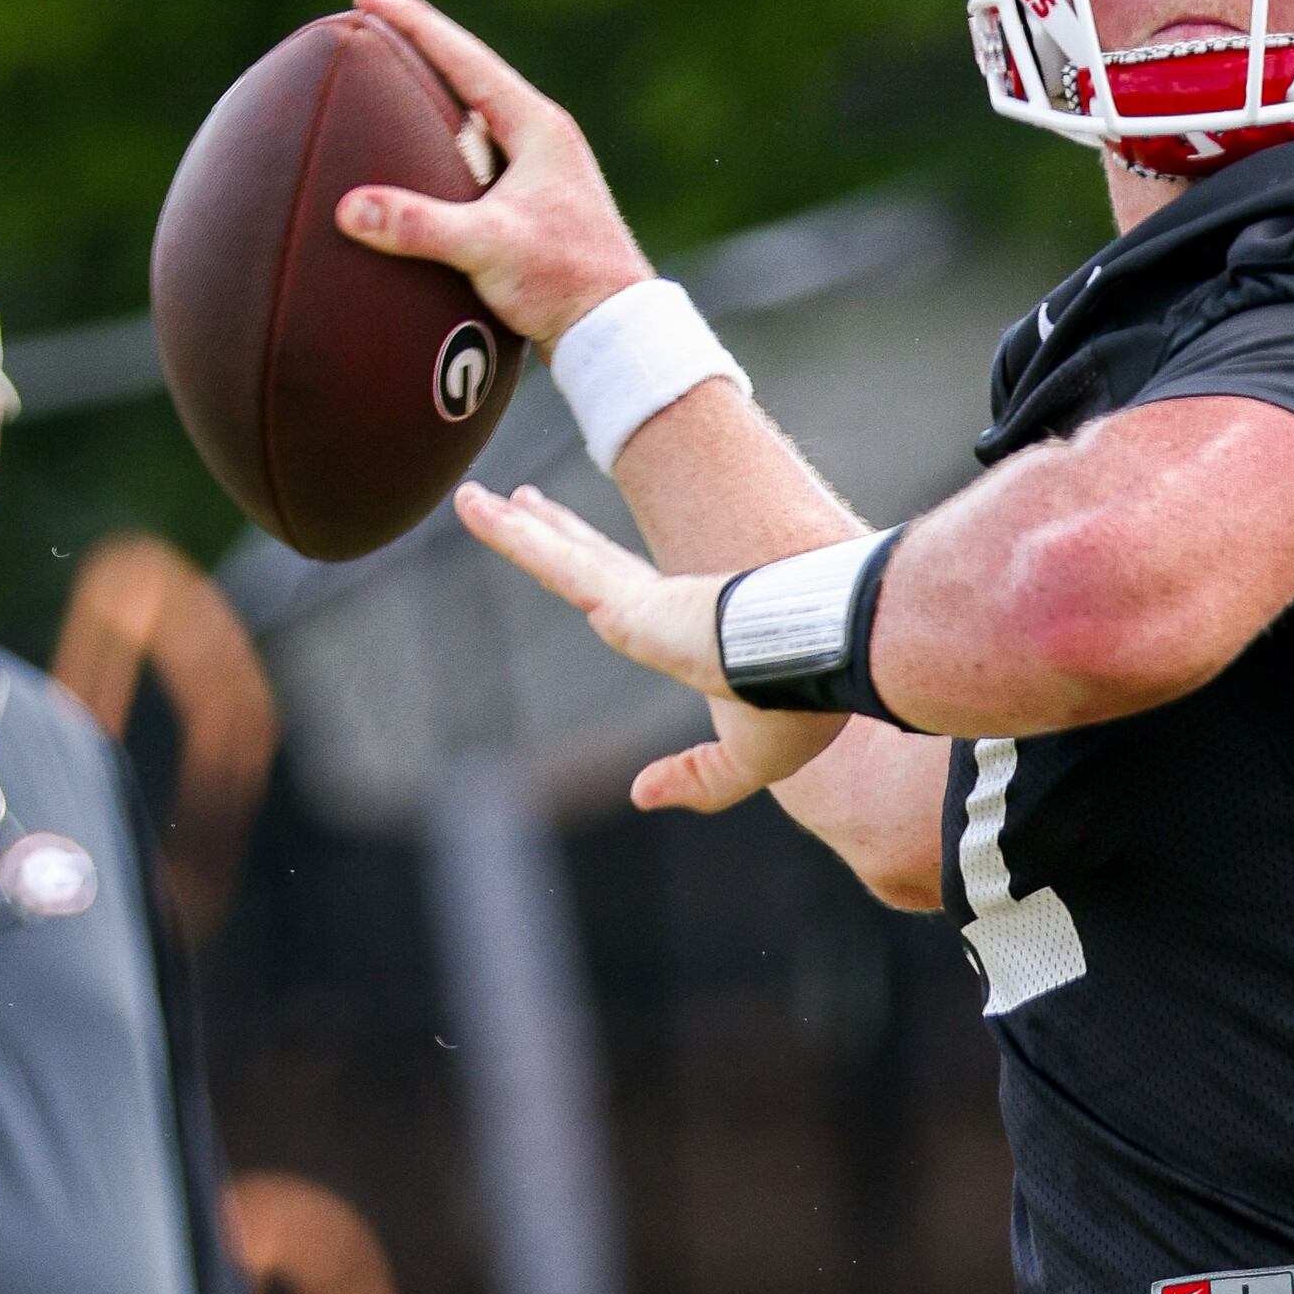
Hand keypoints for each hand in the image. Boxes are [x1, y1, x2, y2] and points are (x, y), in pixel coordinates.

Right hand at [333, 0, 650, 352]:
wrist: (615, 331)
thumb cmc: (564, 283)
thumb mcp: (487, 248)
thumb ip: (418, 225)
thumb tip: (349, 208)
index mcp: (536, 126)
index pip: (463, 56)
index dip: (412, 24)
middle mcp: (542, 138)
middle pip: (470, 76)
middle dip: (419, 51)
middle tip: (371, 28)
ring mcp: (542, 171)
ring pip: (477, 118)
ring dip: (434, 100)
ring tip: (387, 88)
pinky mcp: (537, 204)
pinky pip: (480, 159)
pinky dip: (444, 149)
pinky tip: (420, 164)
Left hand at [450, 480, 835, 814]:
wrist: (827, 662)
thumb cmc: (805, 704)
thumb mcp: (750, 763)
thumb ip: (698, 780)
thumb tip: (640, 795)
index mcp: (689, 632)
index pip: (627, 591)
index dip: (596, 563)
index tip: (570, 539)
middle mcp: (659, 606)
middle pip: (587, 561)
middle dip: (551, 529)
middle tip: (513, 502)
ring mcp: (639, 600)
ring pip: (559, 558)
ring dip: (510, 528)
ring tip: (466, 498)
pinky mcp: (626, 602)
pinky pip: (555, 564)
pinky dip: (512, 538)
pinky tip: (477, 510)